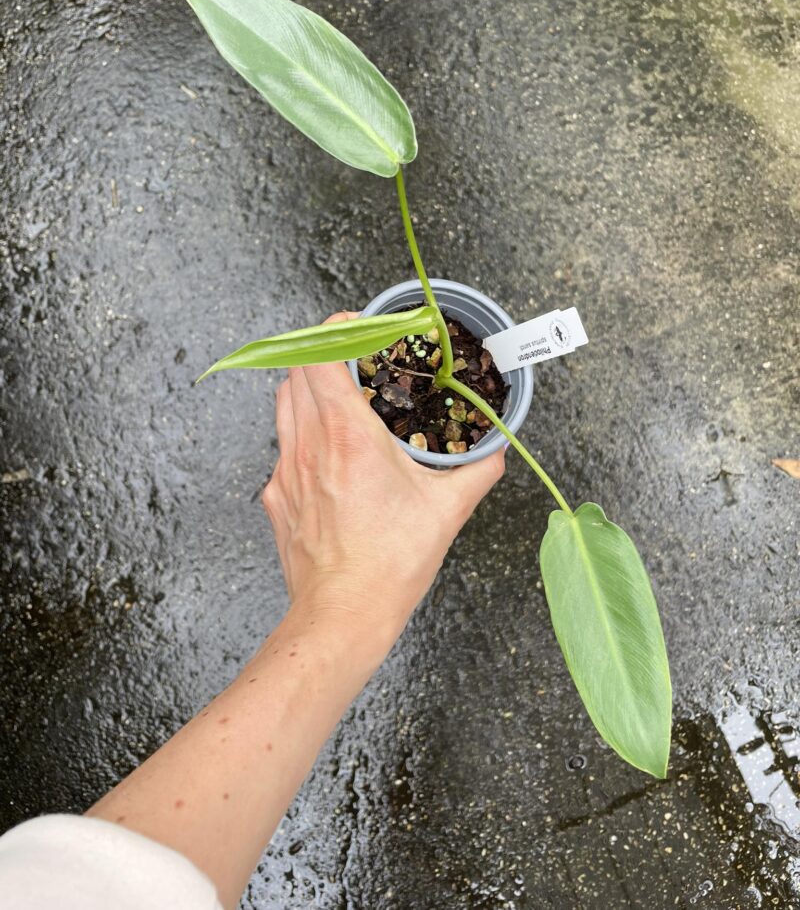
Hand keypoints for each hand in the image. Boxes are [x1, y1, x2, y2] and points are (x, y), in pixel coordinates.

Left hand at [262, 312, 505, 651]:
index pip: (320, 354)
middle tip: (355, 361)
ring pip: (283, 405)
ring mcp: (285, 471)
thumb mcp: (446, 511)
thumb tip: (495, 451)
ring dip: (309, 391)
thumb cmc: (389, 564)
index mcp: (347, 435)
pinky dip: (303, 436)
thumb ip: (477, 471)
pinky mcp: (276, 497)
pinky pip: (283, 448)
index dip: (335, 329)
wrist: (341, 616)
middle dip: (324, 355)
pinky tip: (332, 459)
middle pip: (296, 371)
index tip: (359, 327)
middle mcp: (308, 444)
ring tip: (343, 402)